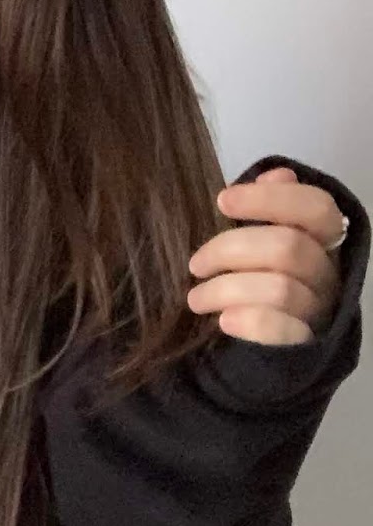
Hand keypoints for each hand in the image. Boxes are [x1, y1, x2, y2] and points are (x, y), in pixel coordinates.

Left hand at [186, 166, 345, 345]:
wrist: (263, 352)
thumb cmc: (258, 284)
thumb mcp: (260, 244)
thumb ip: (269, 210)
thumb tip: (277, 174)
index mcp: (323, 241)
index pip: (316, 207)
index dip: (270, 199)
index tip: (223, 200)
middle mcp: (329, 274)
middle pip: (288, 247)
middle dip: (229, 250)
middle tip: (195, 265)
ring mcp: (320, 311)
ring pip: (279, 289)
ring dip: (224, 290)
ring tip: (195, 299)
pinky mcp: (304, 346)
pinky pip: (280, 329)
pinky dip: (248, 321)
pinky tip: (224, 321)